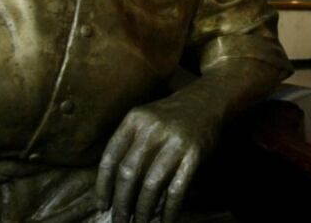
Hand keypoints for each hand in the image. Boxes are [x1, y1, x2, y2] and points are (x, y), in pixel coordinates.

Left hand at [96, 95, 219, 222]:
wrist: (208, 100)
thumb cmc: (171, 116)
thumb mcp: (145, 120)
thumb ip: (129, 144)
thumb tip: (112, 187)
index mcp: (134, 120)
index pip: (110, 157)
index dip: (103, 185)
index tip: (102, 205)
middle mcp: (152, 129)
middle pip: (128, 174)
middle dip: (121, 204)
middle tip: (118, 222)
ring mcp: (174, 142)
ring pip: (151, 185)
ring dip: (143, 210)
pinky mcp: (194, 154)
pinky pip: (177, 188)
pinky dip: (170, 209)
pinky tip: (165, 221)